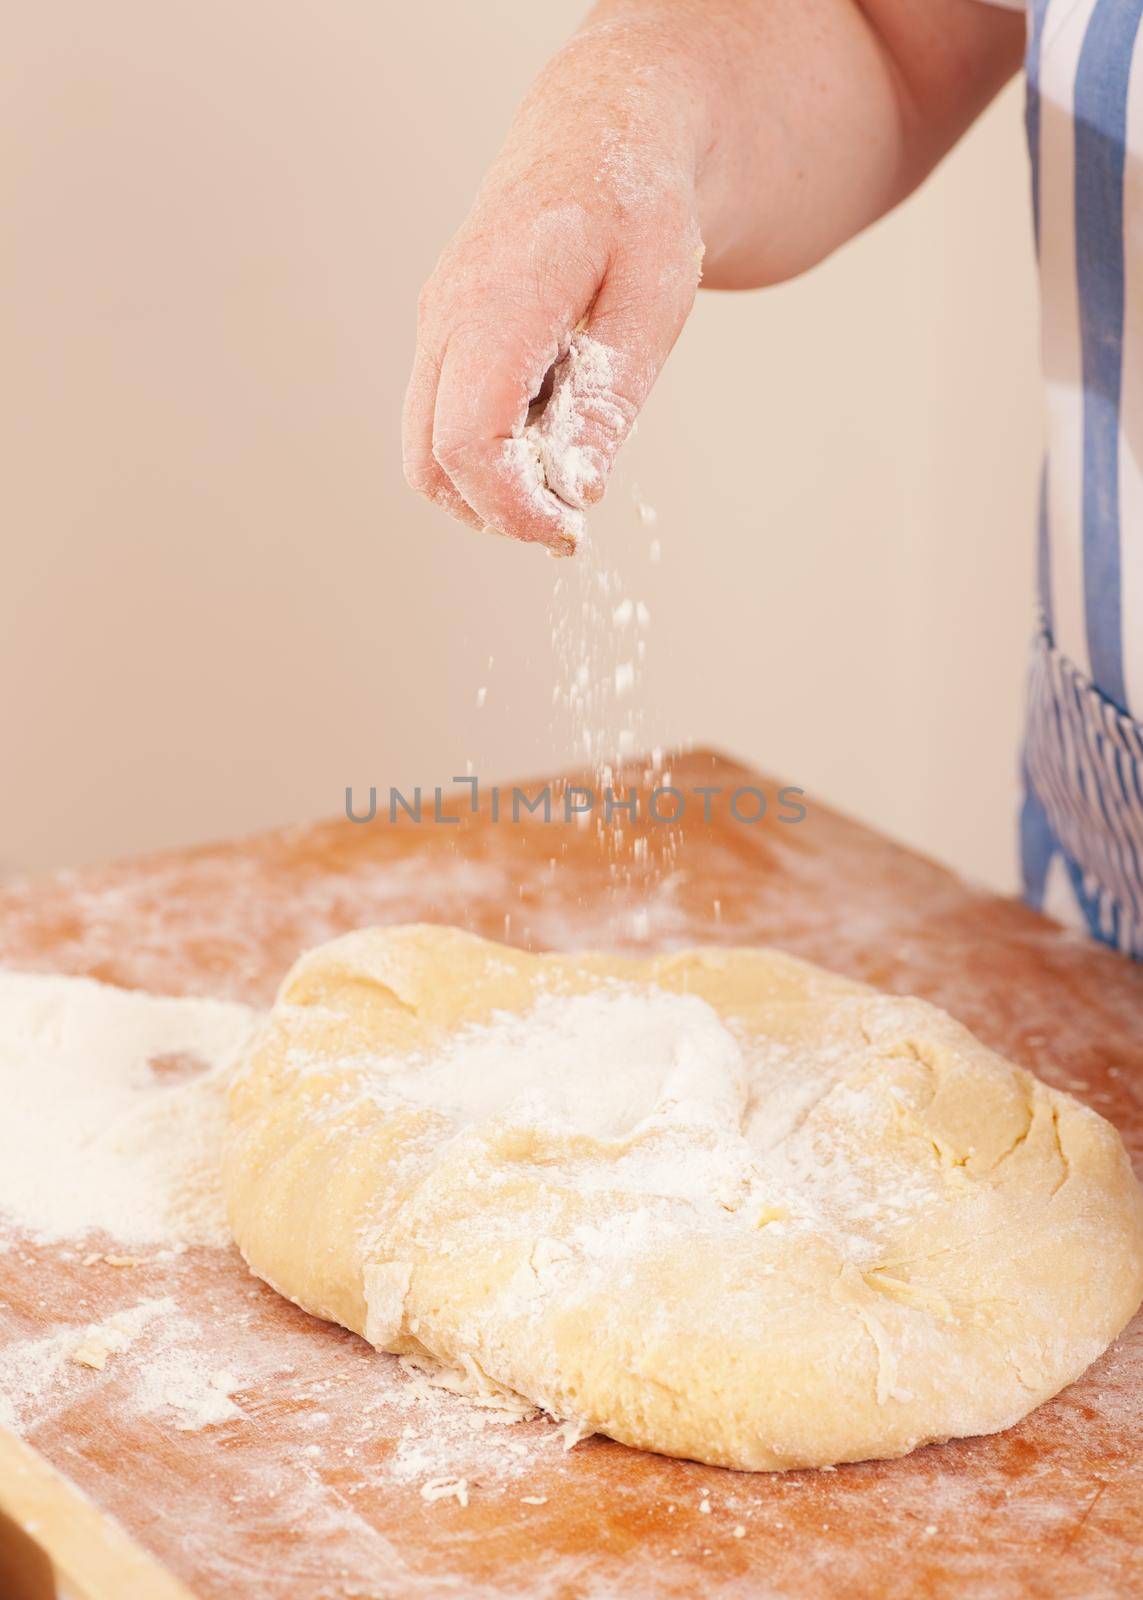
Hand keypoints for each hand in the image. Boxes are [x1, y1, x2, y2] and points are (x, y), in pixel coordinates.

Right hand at [403, 21, 705, 553]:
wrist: (603, 133)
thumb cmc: (639, 209)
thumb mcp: (653, 303)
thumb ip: (609, 400)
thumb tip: (577, 492)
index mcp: (497, 298)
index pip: (467, 440)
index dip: (513, 507)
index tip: (572, 530)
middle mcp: (446, 315)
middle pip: (429, 461)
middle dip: (496, 513)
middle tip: (570, 524)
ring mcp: (436, 327)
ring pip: (425, 452)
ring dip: (487, 492)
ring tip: (564, 481)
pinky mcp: (444, 339)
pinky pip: (441, 422)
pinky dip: (487, 457)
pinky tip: (549, 438)